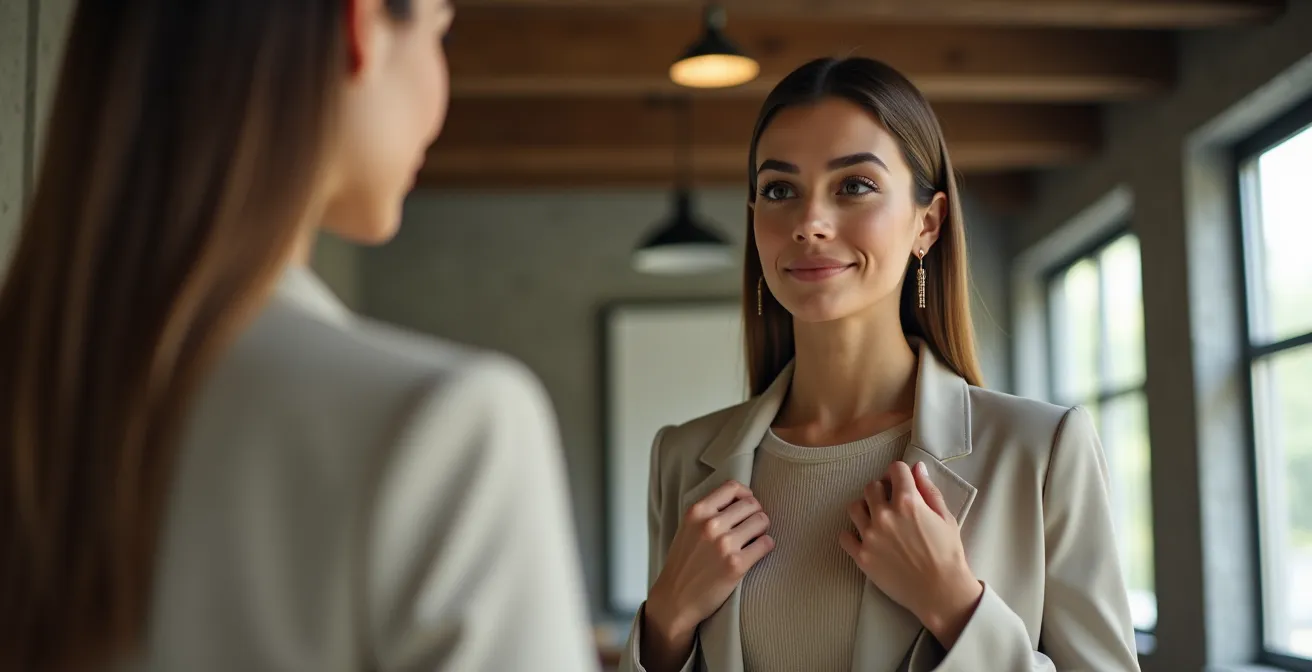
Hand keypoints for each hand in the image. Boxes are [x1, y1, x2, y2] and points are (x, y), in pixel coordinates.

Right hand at [641, 480, 772, 670]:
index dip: (746, 495)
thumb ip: (709, 512)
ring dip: (762, 530)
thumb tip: (742, 500)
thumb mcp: (688, 528)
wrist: (675, 600)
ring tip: (753, 539)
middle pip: (752, 504)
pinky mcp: (736, 565)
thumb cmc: (683, 564)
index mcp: (697, 512)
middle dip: (755, 514)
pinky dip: (765, 546)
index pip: (733, 487)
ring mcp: (724, 545)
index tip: (746, 506)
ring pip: (761, 521)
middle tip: (751, 527)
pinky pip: (766, 544)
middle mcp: (710, 525)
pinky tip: (756, 552)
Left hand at [839, 461, 983, 647]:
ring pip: (854, 507)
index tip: (902, 483)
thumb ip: (928, 490)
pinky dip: (852, 535)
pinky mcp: (862, 556)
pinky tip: (864, 538)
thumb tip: (917, 468)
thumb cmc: (948, 554)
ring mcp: (870, 536)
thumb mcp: (945, 517)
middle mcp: (885, 515)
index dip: (900, 474)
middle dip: (882, 490)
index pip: (895, 469)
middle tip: (891, 503)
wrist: (941, 591)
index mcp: (908, 502)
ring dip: (865, 509)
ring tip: (876, 519)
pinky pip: (844, 536)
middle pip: (872, 486)